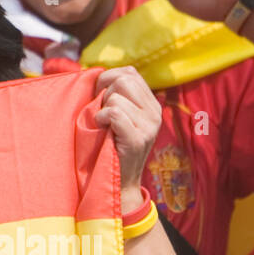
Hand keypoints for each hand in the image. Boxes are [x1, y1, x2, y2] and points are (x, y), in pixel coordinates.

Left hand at [93, 66, 162, 203]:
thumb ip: (117, 95)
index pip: (130, 73)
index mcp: (151, 104)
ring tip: (105, 125)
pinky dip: (101, 118)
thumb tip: (98, 75)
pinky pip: (115, 113)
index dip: (108, 79)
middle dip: (105, 92)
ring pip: (117, 96)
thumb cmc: (109, 145)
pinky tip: (103, 129)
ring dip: (102, 109)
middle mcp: (155, 113)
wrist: (118, 181)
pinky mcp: (138, 139)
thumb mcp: (119, 116)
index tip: (100, 97)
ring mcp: (149, 126)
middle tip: (102, 113)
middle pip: (124, 80)